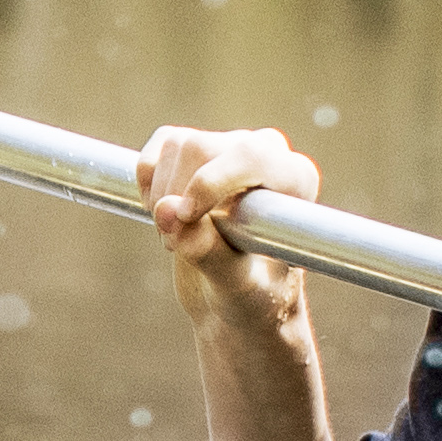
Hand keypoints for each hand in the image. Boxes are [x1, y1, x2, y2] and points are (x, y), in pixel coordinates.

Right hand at [134, 126, 319, 320]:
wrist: (238, 294)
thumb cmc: (251, 293)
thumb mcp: (234, 284)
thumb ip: (206, 251)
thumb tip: (165, 212)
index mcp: (294, 179)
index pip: (251, 156)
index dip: (210, 182)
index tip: (185, 218)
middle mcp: (267, 153)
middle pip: (202, 148)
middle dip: (177, 196)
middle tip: (176, 247)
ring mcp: (230, 146)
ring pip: (177, 146)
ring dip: (161, 196)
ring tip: (177, 239)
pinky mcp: (196, 148)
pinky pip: (159, 146)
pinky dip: (147, 180)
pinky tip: (162, 213)